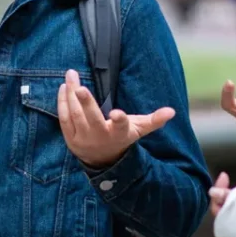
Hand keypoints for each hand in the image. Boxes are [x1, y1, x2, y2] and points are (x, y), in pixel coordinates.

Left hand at [57, 69, 173, 169]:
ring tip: (71, 76)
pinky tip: (64, 88)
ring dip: (71, 95)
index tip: (117, 113)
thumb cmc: (122, 138)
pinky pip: (64, 118)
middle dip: (86, 103)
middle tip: (80, 87)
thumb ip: (154, 120)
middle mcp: (100, 136)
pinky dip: (62, 102)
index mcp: (119, 133)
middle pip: (91, 119)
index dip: (120, 119)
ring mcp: (83, 138)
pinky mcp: (70, 137)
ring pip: (75, 115)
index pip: (121, 126)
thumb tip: (172, 111)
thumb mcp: (139, 129)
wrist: (102, 160)